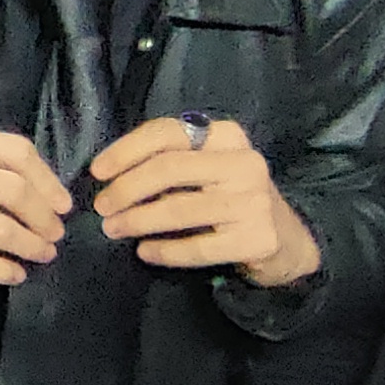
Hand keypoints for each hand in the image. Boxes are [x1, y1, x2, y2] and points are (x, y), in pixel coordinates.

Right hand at [0, 119, 68, 283]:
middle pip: (15, 191)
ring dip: (31, 245)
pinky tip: (15, 273)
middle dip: (44, 217)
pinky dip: (3, 269)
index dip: (48, 181)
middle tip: (55, 233)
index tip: (61, 204)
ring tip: (43, 253)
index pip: (16, 153)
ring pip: (0, 229)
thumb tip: (41, 187)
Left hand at [87, 115, 322, 287]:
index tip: (98, 171)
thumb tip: (111, 174)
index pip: (168, 133)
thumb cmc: (233, 198)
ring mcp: (254, 201)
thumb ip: (172, 161)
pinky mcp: (257, 239)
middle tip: (102, 207)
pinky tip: (145, 252)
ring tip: (113, 229)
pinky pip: (198, 247)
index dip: (126, 150)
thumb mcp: (209, 168)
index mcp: (228, 136)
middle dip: (126, 188)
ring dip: (137, 221)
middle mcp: (244, 162)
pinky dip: (165, 251)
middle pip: (169, 169)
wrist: (287, 240)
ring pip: (179, 210)